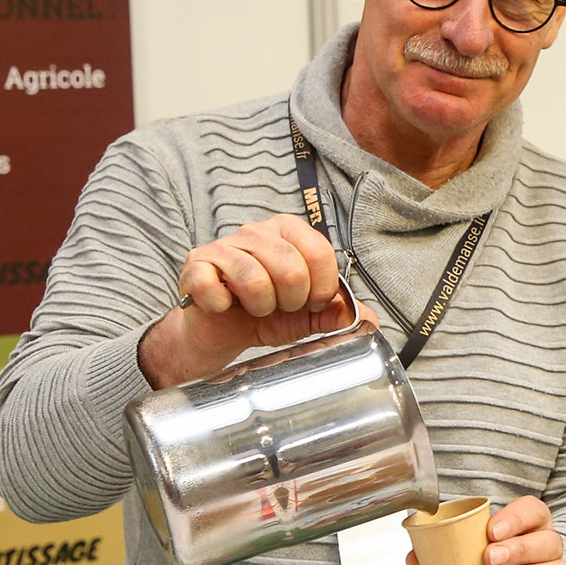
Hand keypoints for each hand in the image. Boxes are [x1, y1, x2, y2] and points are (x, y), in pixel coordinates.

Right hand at [140, 215, 371, 387]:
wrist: (224, 332)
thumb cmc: (268, 314)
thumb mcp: (309, 315)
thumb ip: (338, 313)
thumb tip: (369, 319)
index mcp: (290, 232)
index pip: (320, 252)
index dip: (322, 287)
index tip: (314, 303)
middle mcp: (257, 231)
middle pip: (291, 267)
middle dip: (292, 301)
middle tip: (282, 307)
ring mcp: (224, 246)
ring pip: (255, 279)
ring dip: (261, 307)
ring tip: (257, 308)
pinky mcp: (196, 265)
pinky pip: (215, 286)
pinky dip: (224, 306)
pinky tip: (226, 306)